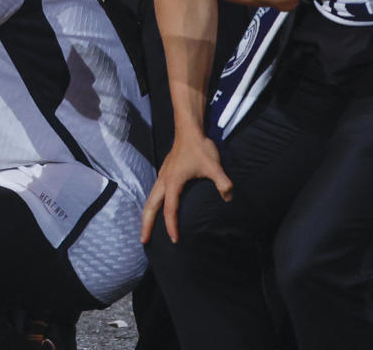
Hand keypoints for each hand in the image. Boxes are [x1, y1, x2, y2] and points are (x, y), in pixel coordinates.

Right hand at [140, 129, 233, 244]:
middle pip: (150, 206)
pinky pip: (154, 193)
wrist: (189, 130)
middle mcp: (164, 180)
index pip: (170, 209)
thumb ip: (223, 183)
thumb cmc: (200, 148)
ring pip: (150, 199)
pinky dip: (151, 205)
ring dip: (146, 215)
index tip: (174, 240)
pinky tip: (155, 210)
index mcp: (173, 182)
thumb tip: (228, 198)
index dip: (171, 225)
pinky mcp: (164, 173)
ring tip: (145, 230)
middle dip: (146, 224)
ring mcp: (162, 176)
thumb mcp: (214, 166)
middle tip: (144, 240)